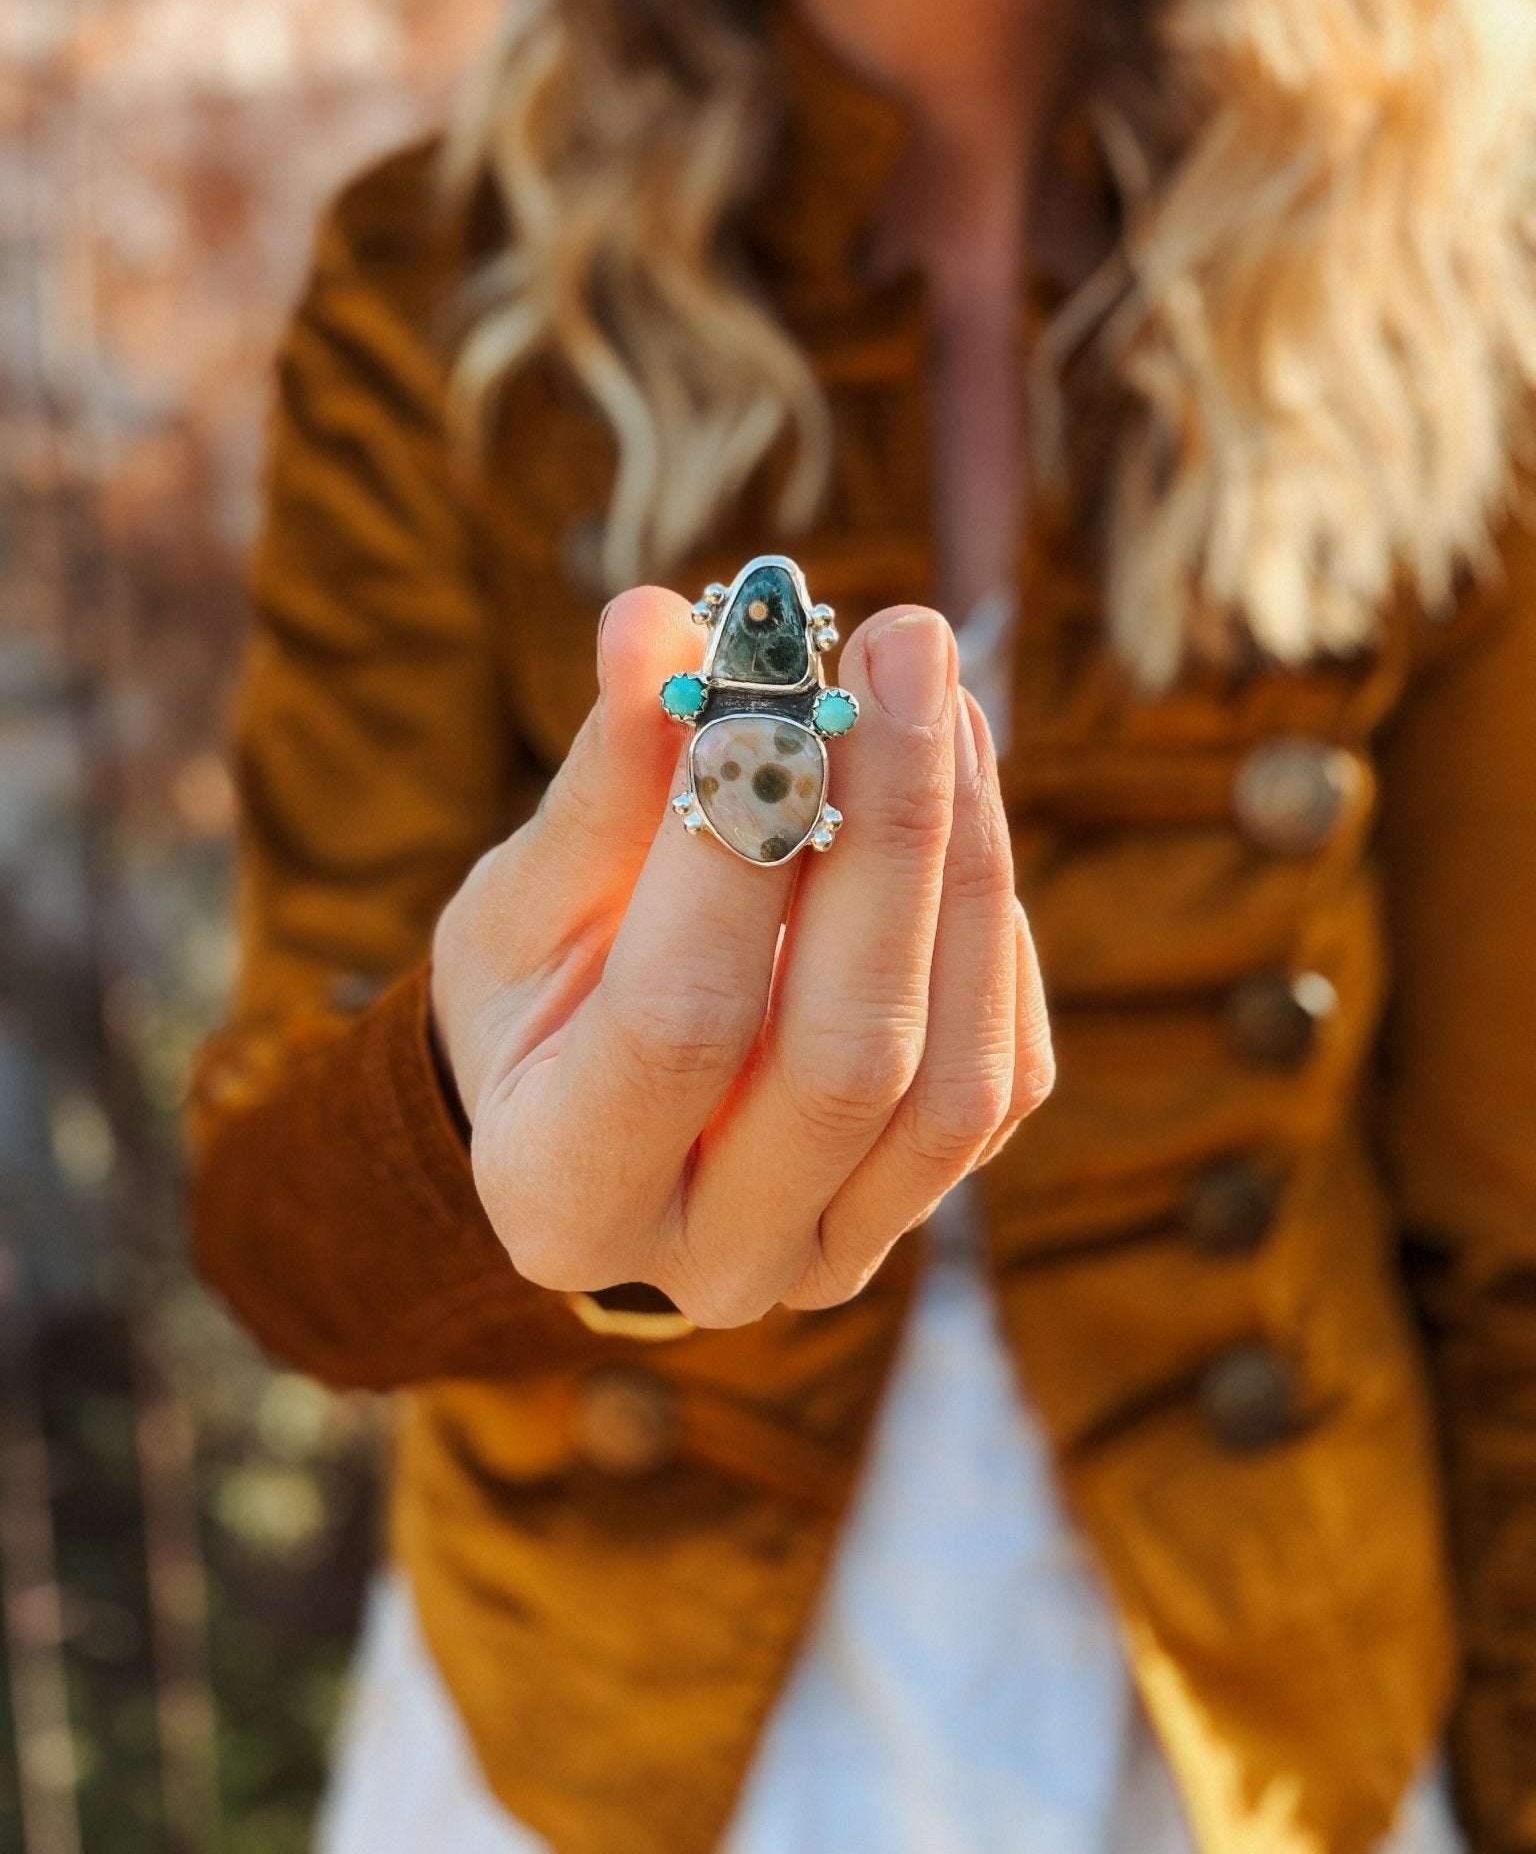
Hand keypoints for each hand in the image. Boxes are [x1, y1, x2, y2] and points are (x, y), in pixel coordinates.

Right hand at [431, 586, 1052, 1327]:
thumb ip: (604, 780)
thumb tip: (658, 622)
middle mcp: (710, 1259)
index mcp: (561, 1190)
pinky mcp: (916, 1210)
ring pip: (953, 1076)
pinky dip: (991, 930)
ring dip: (963, 865)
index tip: (773, 671)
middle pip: (846, 1053)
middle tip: (905, 648)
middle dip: (890, 831)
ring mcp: (831, 1251)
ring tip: (941, 700)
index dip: (738, 842)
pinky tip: (958, 803)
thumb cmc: (534, 996)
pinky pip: (1001, 1077)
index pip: (680, 1018)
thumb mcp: (527, 897)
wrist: (581, 1119)